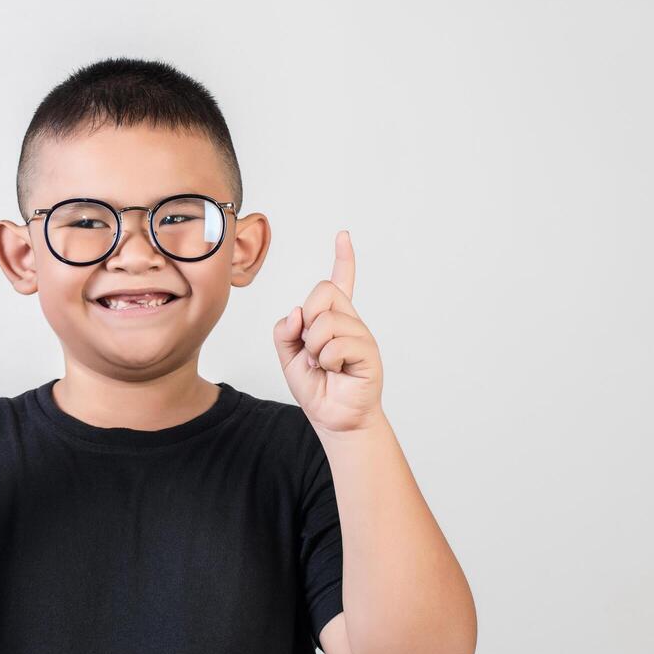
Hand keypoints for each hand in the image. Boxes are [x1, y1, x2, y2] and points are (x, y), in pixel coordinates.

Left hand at [272, 230, 384, 434]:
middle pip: (323, 292)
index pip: (340, 282)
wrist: (333, 418)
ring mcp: (361, 335)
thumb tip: (297, 311)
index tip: (343, 235)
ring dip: (314, 348)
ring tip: (323, 365)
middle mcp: (350, 321)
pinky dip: (326, 361)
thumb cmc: (316, 387)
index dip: (343, 259)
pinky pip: (336, 344)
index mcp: (332, 319)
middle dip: (307, 320)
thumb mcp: (287, 357)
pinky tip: (335, 371)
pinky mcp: (368, 352)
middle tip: (311, 348)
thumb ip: (284, 331)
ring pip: (325, 321)